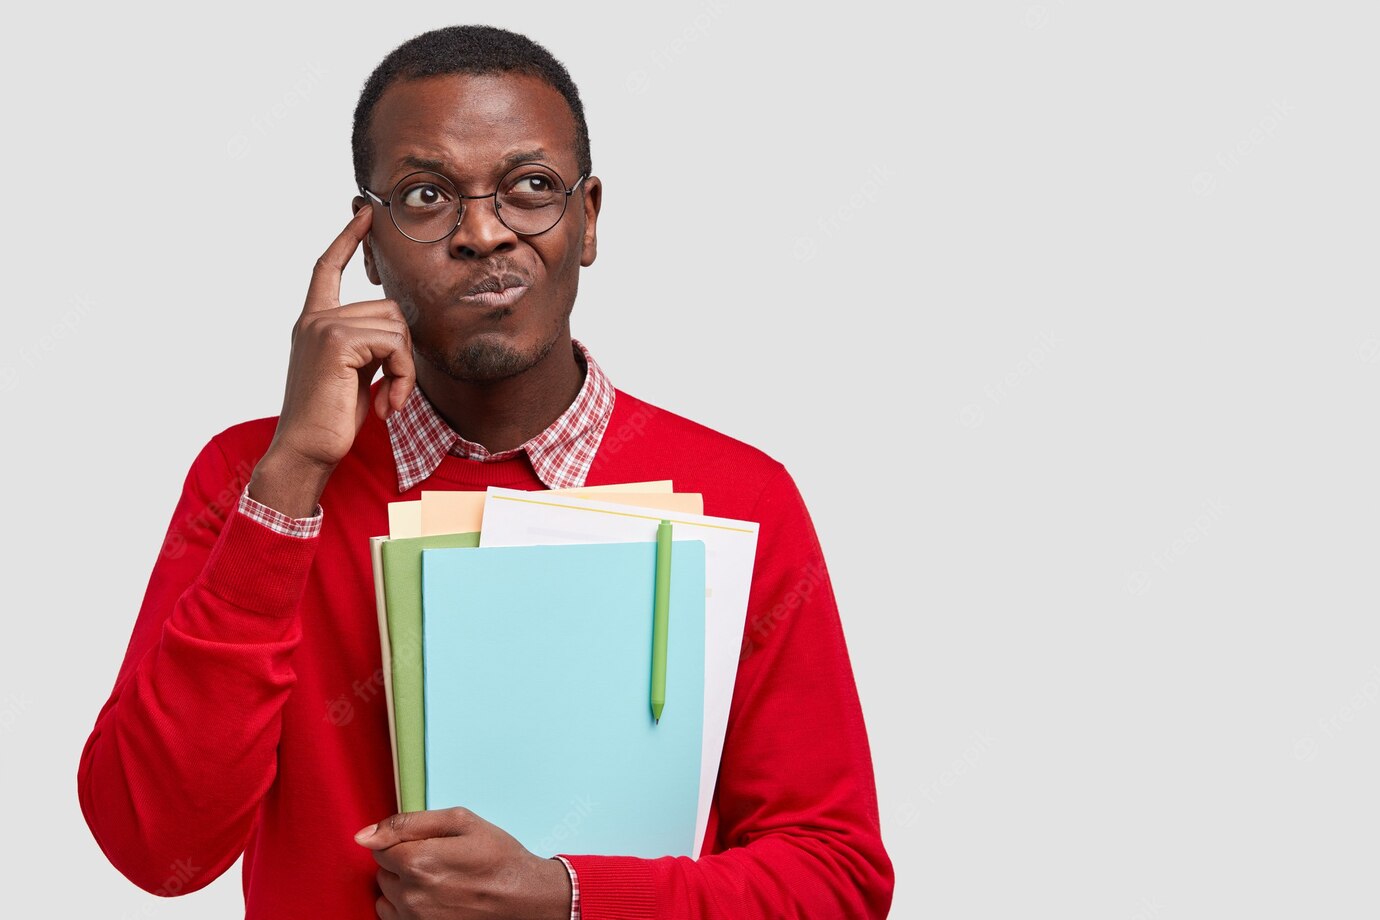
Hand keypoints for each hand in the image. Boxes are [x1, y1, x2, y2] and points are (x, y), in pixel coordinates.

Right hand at [250, 207, 416, 515]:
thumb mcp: (354, 374)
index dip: (346, 241)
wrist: (306, 452)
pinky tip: (389, 404)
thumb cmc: (332, 421)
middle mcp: (314, 320)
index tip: (363, 215)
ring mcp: (323, 327)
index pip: (327, 269)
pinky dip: (402, 376)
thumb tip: (396, 328)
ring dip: (405, 368)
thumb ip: (368, 345)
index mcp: (314, 324)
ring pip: (396, 325)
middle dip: (403, 351)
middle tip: (395, 391)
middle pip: (388, 307)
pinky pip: (394, 344)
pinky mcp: (336, 340)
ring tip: (391, 400)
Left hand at [354, 807, 572, 919]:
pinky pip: (393, 917)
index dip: (402, 840)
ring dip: (402, 885)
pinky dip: (405, 906)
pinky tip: (431, 898)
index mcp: (418, 861)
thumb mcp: (460, 821)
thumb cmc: (497, 856)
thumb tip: (364, 835)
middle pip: (382, 871)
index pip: (379, 846)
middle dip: (402, 862)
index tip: (427, 841)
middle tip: (437, 859)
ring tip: (436, 880)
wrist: (524, 896)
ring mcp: (415, 919)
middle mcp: (411, 895)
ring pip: (386, 895)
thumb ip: (407, 823)